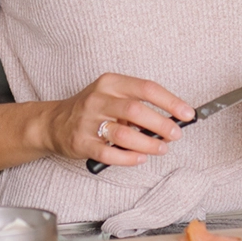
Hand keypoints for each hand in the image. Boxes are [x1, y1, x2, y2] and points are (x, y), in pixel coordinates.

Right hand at [42, 73, 194, 166]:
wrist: (54, 122)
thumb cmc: (92, 109)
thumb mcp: (112, 95)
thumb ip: (138, 104)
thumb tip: (172, 118)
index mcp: (110, 82)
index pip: (146, 88)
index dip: (170, 101)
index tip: (187, 113)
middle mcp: (98, 99)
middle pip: (135, 110)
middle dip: (161, 124)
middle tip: (176, 134)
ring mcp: (88, 121)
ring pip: (123, 134)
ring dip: (147, 143)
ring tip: (162, 148)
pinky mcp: (81, 143)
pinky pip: (109, 154)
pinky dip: (129, 158)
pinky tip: (141, 158)